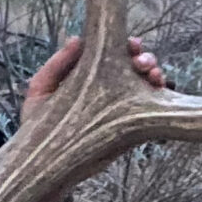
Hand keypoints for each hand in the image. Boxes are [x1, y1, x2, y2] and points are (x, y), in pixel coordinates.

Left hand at [12, 34, 170, 201]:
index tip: (134, 45)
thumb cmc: (38, 123)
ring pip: (147, 87)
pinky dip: (162, 101)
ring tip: (155, 77)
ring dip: (157, 76)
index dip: (128, 46)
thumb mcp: (41, 88)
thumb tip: (77, 38)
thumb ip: (57, 64)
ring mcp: (121, 109)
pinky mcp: (129, 129)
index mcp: (90, 74)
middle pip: (136, 67)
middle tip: (143, 64)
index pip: (115, 54)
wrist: (44, 164)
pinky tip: (163, 93)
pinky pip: (151, 112)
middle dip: (146, 60)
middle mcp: (109, 88)